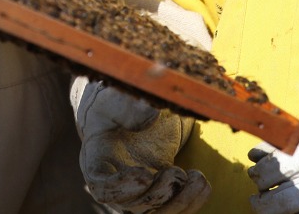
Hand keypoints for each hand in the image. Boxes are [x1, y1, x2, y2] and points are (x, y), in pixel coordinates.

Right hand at [72, 77, 208, 213]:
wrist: (129, 105)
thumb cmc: (116, 100)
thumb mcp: (114, 96)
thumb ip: (126, 105)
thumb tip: (149, 115)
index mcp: (96, 161)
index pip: (102, 187)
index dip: (121, 188)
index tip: (145, 175)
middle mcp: (116, 182)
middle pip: (133, 206)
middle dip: (158, 194)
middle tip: (176, 171)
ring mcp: (139, 189)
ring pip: (157, 212)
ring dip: (180, 202)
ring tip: (198, 179)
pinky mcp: (159, 189)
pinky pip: (174, 207)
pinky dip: (191, 201)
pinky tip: (202, 183)